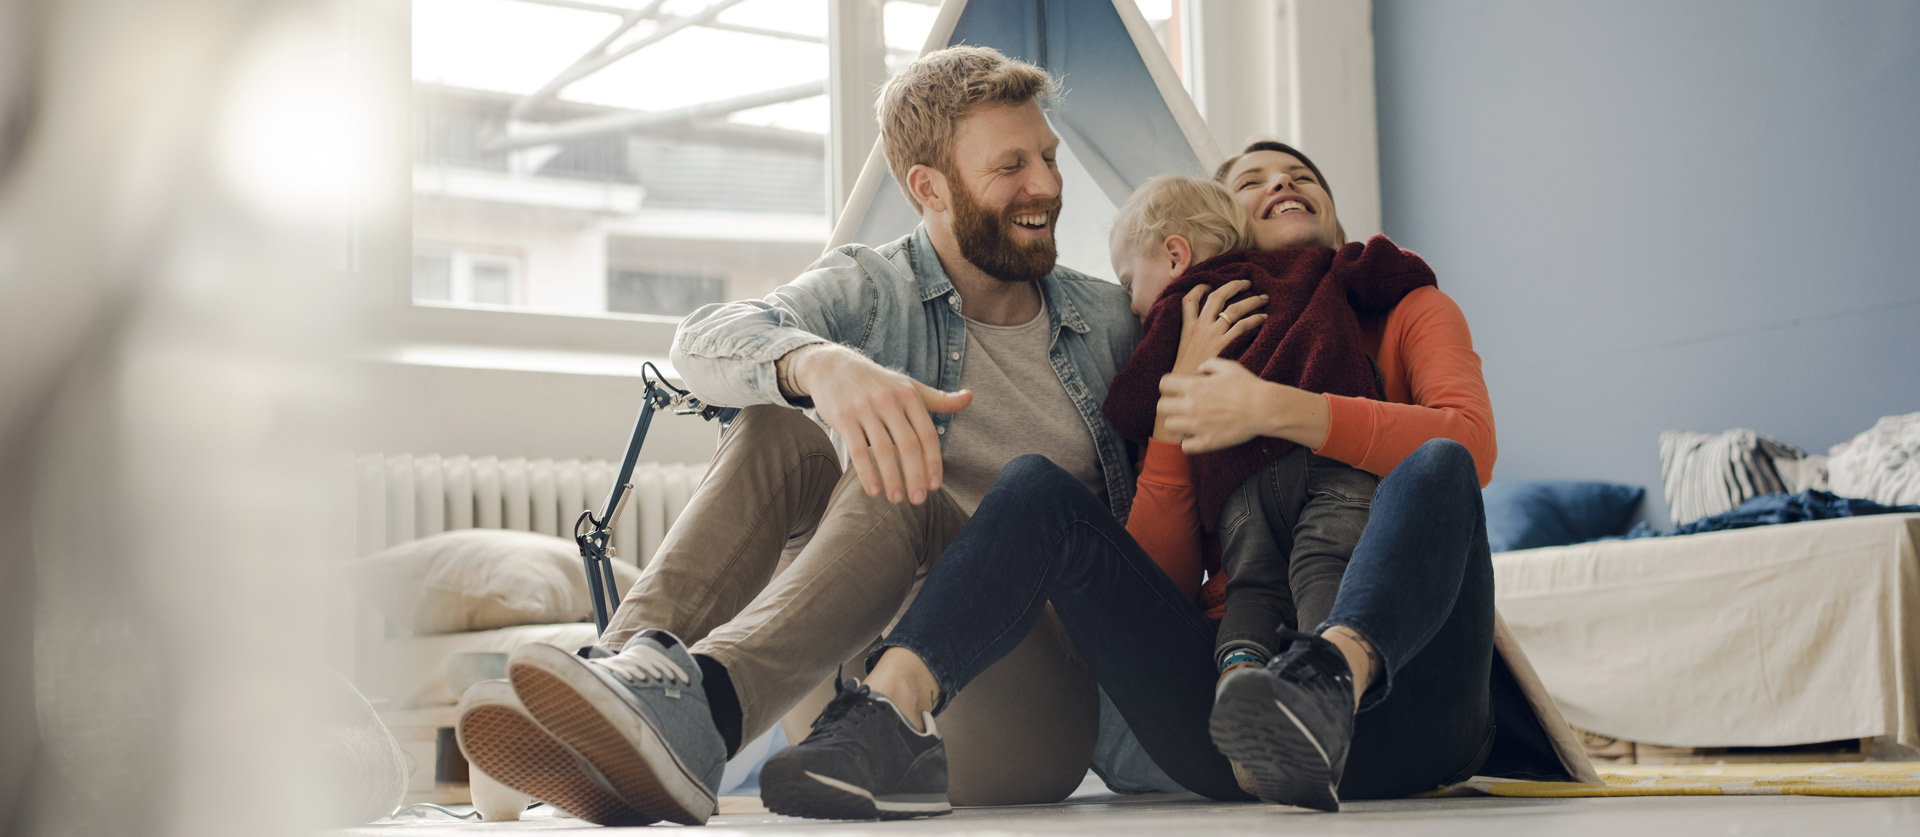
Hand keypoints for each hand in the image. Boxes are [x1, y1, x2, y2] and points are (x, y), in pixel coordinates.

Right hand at [784, 344, 971, 503]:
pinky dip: (867, 474)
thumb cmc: (878, 383)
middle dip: (915, 476)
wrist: (833, 366)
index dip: (933, 462)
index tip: (935, 486)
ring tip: (896, 499)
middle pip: (908, 445)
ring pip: (883, 450)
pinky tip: (874, 491)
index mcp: (909, 395)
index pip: (927, 434)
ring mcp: (864, 408)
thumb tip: (970, 397)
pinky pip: (858, 450)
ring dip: (892, 479)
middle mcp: (889, 400)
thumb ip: (939, 398)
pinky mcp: (844, 418)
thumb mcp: (909, 386)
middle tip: (918, 500)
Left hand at [1158, 358, 1326, 453]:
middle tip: (1180, 407)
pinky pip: (1185, 446)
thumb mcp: (1229, 367)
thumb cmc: (1248, 386)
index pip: (1164, 384)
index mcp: (1194, 386)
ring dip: (1177, 423)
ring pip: (1169, 426)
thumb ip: (1210, 365)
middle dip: (1169, 405)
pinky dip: (1189, 442)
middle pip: (1161, 407)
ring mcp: (1197, 426)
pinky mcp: (1207, 442)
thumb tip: (1199, 369)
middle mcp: (1191, 406)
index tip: (1176, 389)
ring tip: (1189, 422)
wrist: (1263, 408)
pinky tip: (1197, 436)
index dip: (1168, 386)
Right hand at [1172, 280, 1267, 377]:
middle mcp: (1200, 327)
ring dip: (1250, 300)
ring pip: (1233, 309)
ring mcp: (1213, 335)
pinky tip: (1263, 318)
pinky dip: (1254, 319)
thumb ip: (1190, 339)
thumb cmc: (1183, 374)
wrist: (1184, 386)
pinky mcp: (1224, 345)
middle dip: (1232, 286)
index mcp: (1187, 327)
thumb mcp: (1181, 351)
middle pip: (1216, 297)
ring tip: (1262, 298)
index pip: (1189, 300)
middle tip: (1246, 282)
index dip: (1199, 288)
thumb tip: (1200, 337)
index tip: (1209, 285)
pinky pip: (1242, 326)